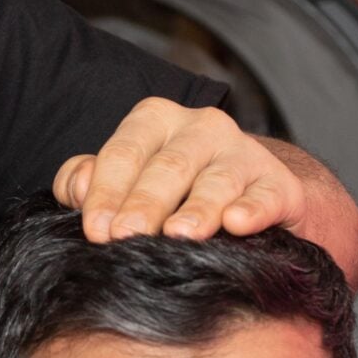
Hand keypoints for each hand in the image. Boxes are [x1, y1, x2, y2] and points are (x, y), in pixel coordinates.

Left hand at [55, 97, 357, 285]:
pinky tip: (237, 224)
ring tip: (178, 234)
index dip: (107, 192)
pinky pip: (265, 196)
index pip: (124, 153)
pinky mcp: (279, 186)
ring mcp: (243, 154)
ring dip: (197, 209)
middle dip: (144, 204)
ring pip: (216, 181)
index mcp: (155, 120)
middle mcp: (201, 128)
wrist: (247, 196)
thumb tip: (77, 189)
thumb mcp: (124, 180)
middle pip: (167, 167)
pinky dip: (252, 210)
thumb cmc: (169, 190)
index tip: (95, 231)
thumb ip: (88, 181)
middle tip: (124, 237)